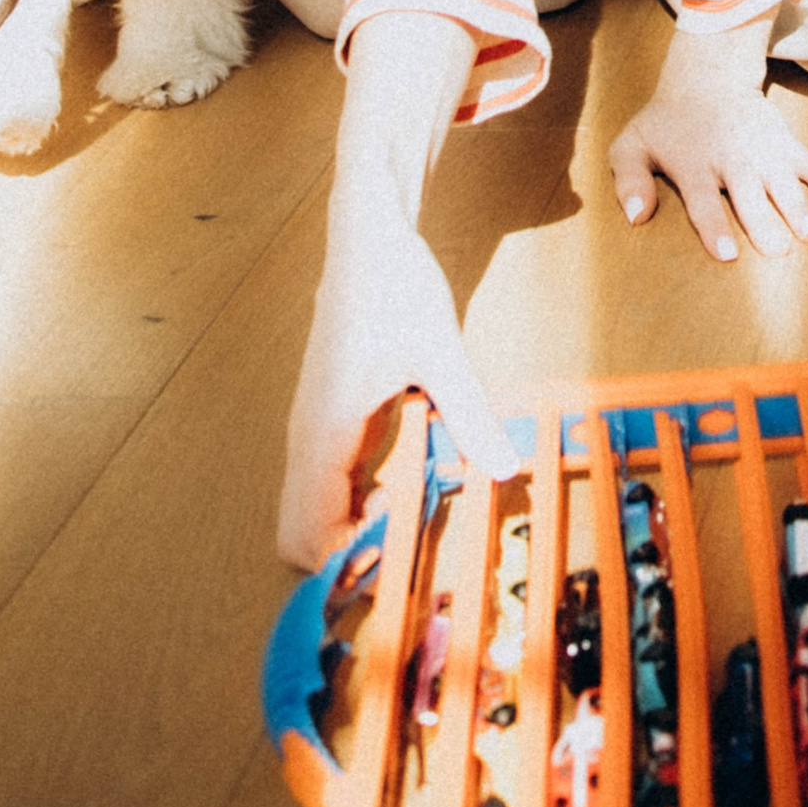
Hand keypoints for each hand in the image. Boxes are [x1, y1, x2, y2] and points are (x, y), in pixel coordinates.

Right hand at [277, 182, 519, 568]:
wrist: (366, 234)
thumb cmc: (393, 285)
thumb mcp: (440, 351)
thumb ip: (469, 413)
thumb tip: (507, 467)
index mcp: (325, 433)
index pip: (304, 537)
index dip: (339, 569)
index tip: (393, 572)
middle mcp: (309, 439)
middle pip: (300, 536)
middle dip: (343, 560)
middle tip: (408, 559)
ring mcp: (315, 430)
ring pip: (312, 511)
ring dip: (352, 532)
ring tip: (414, 531)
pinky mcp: (330, 418)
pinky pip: (331, 484)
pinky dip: (358, 503)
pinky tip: (407, 491)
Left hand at [602, 14, 807, 263]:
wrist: (705, 77)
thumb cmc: (666, 124)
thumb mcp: (631, 145)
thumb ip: (628, 181)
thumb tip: (636, 217)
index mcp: (693, 165)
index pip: (703, 202)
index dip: (714, 228)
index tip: (728, 255)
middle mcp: (730, 158)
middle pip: (749, 194)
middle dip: (764, 222)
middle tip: (779, 251)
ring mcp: (761, 148)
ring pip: (783, 180)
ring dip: (799, 206)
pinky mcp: (784, 141)